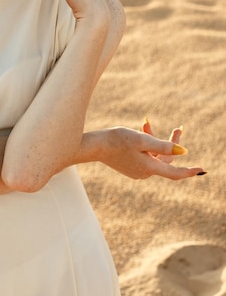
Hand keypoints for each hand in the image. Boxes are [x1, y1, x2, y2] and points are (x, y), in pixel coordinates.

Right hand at [89, 125, 204, 179]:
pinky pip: (145, 155)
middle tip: (178, 128)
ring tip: (147, 123)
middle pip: (165, 160)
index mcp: (149, 167)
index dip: (189, 171)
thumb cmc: (117, 140)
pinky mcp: (129, 166)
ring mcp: (136, 170)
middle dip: (172, 143)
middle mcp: (144, 172)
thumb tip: (183, 152)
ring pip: (154, 155)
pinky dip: (146, 144)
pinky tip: (140, 130)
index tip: (202, 170)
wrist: (94, 146)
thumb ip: (164, 146)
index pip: (175, 173)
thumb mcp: (142, 139)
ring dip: (156, 140)